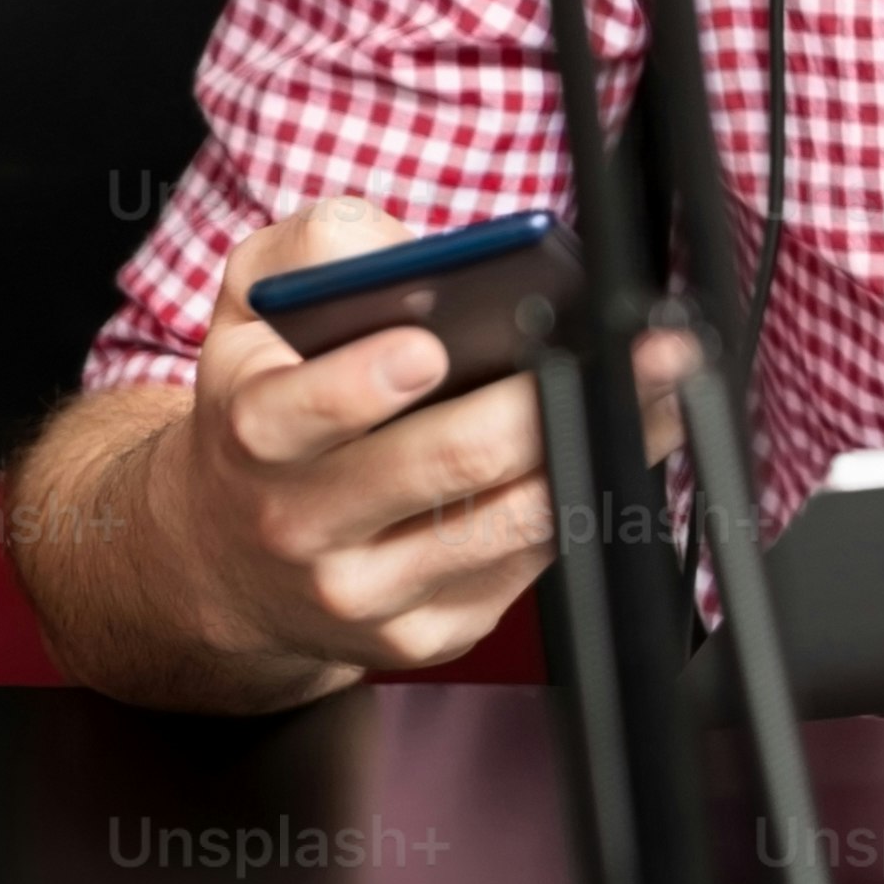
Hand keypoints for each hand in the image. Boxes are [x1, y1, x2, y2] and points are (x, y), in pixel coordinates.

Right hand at [139, 200, 678, 685]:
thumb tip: (403, 249)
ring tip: (663, 387)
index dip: (366, 383)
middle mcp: (302, 523)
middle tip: (641, 349)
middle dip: (551, 398)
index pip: (302, 413)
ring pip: (511, 518)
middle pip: (448, 462)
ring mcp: (366, 591)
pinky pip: (526, 564)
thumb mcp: (249, 307)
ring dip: (600, 446)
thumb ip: (311, 251)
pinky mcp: (422, 634)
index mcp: (254, 433)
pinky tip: (616, 447)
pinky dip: (581, 499)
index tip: (429, 347)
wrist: (220, 555)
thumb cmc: (262, 404)